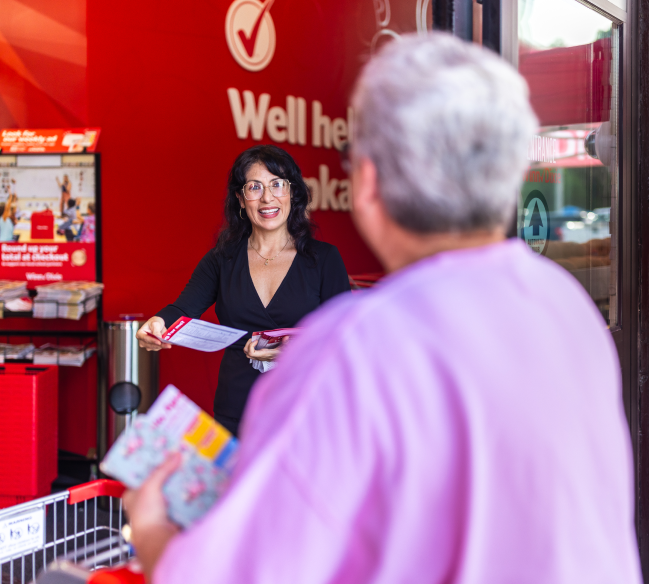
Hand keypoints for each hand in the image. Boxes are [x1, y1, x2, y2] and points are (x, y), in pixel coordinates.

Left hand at [123, 453, 181, 579]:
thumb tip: (175, 455)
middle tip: (180, 456)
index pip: (141, 474)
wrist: (159, 540)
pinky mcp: (174, 514)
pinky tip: (195, 482)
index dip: (151, 463)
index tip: (162, 452)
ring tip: (190, 466)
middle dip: (170, 470)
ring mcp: (160, 508)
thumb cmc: (146, 517)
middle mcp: (145, 502)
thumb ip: (162, 470)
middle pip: (159, 480)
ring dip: (180, 481)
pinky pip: (182, 498)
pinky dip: (187, 491)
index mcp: (132, 495)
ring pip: (172, 489)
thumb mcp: (150, 487)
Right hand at [136, 316, 171, 350]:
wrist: (159, 324)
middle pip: (150, 345)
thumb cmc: (154, 322)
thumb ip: (156, 330)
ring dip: (162, 346)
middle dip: (159, 345)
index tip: (159, 342)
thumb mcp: (155, 323)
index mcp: (140, 334)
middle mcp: (142, 341)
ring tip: (169, 345)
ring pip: (154, 347)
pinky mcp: (153, 347)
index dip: (152, 341)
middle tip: (167, 345)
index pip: (145, 338)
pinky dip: (163, 346)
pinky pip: (158, 348)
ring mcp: (147, 345)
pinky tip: (168, 344)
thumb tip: (158, 337)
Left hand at [243, 336, 288, 361]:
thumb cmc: (280, 354)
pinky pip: (249, 353)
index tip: (256, 340)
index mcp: (263, 354)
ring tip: (252, 341)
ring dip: (247, 347)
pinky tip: (255, 343)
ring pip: (247, 354)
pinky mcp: (257, 356)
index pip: (251, 353)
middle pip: (247, 353)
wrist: (280, 360)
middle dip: (247, 345)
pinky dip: (250, 348)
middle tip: (252, 339)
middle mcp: (259, 356)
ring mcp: (257, 357)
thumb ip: (285, 344)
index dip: (251, 346)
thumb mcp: (283, 349)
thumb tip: (286, 337)